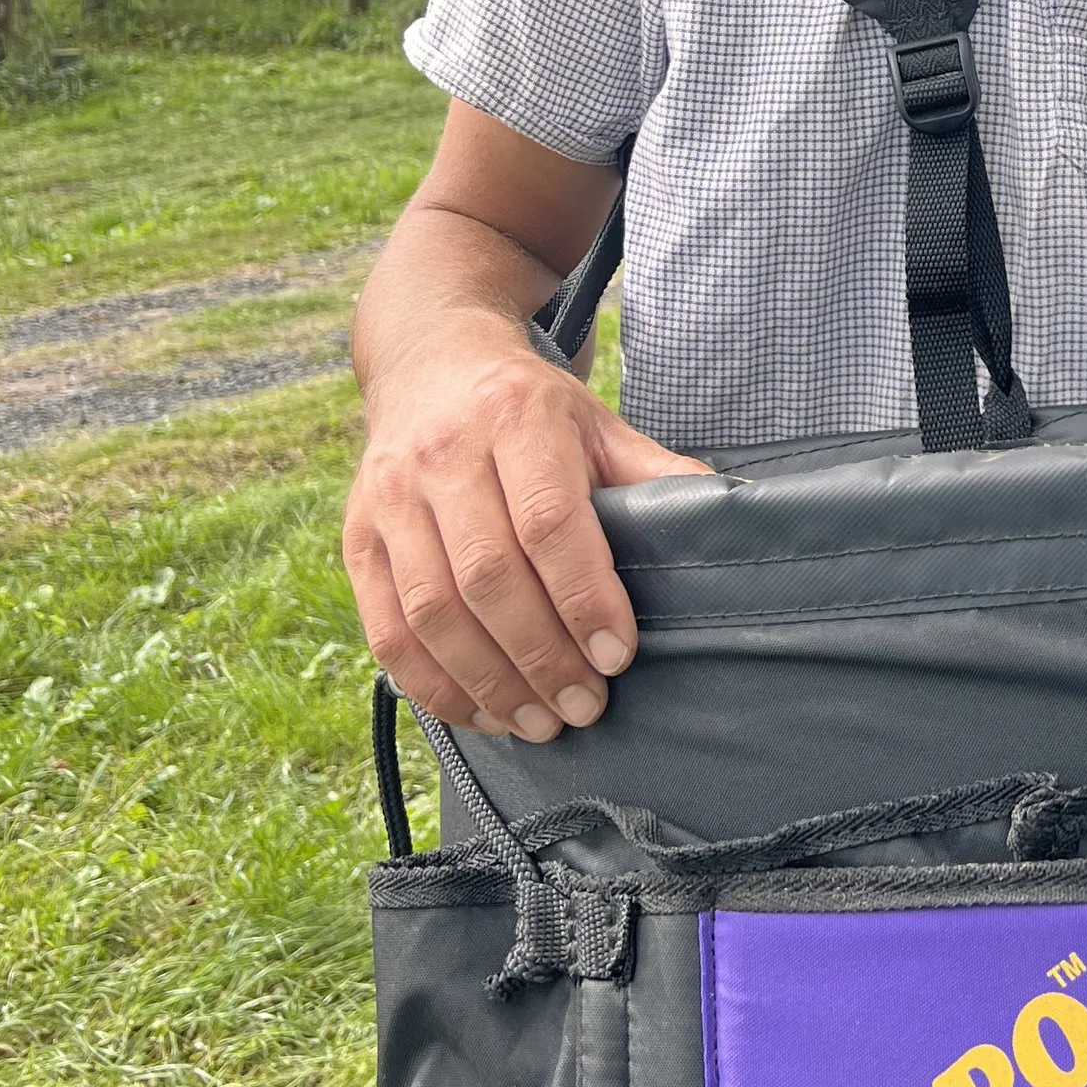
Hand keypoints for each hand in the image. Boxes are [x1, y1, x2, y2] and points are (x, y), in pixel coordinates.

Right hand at [345, 324, 708, 738]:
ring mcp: (389, 497)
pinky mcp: (356, 537)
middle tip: (584, 707)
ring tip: (538, 723)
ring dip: (488, 682)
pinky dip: (432, 683)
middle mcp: (442, 456)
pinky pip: (386, 627)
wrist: (430, 363)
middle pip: (488, 576)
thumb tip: (730, 515)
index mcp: (516, 418)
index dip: (583, 597)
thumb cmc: (528, 408)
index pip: (549, 523)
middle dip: (541, 656)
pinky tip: (479, 712)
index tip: (617, 656)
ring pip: (432, 611)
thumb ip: (654, 472)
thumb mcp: (596, 421)